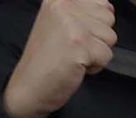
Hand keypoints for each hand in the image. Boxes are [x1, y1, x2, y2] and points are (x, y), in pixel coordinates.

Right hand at [2, 0, 114, 117]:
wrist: (26, 90)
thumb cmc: (44, 61)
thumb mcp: (59, 24)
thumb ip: (83, 11)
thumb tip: (109, 10)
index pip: (101, 2)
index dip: (93, 24)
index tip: (74, 37)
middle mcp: (65, 6)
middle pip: (108, 18)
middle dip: (96, 38)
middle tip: (72, 50)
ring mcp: (72, 25)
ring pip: (110, 36)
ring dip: (96, 52)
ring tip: (73, 58)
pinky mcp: (80, 46)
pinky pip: (106, 55)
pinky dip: (95, 67)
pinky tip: (75, 68)